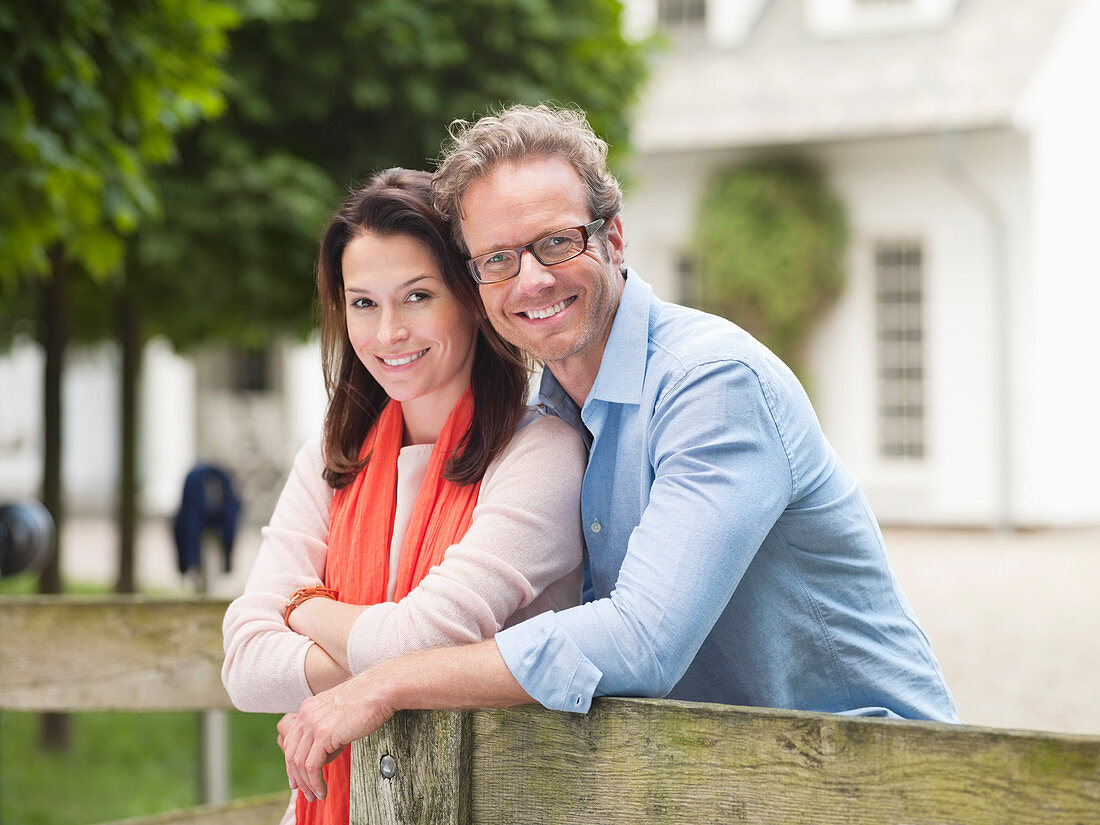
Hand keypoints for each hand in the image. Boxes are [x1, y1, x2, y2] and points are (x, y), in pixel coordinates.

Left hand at [277, 673, 395, 801]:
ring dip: (307, 784)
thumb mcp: (340, 712)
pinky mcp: (324, 735)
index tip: (298, 779)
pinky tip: (323, 789)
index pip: (292, 741)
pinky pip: (312, 766)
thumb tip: (326, 752)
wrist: (381, 689)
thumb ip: (328, 728)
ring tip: (316, 795)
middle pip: (291, 754)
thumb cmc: (368, 699)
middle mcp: (306, 715)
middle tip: (306, 793)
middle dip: (297, 778)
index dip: (292, 763)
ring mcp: (313, 724)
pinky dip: (315, 782)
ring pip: (299, 763)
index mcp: (308, 708)